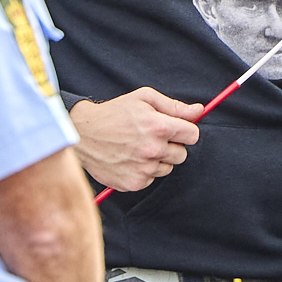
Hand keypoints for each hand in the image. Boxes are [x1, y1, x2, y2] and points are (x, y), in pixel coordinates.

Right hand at [70, 86, 205, 192]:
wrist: (82, 134)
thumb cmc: (114, 113)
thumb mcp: (144, 98)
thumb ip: (174, 106)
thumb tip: (199, 111)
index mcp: (158, 127)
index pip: (193, 135)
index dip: (185, 130)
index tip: (175, 129)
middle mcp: (153, 150)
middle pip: (182, 154)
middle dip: (171, 145)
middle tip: (151, 137)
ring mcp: (143, 169)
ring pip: (167, 168)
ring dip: (158, 159)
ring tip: (138, 147)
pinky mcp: (134, 183)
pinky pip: (151, 179)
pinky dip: (144, 171)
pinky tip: (129, 158)